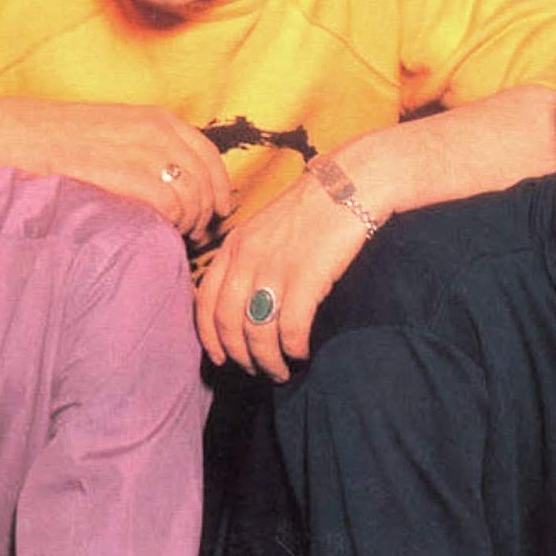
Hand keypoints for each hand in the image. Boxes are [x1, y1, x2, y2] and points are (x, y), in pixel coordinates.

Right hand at [0, 98, 231, 239]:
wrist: (28, 137)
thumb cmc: (67, 139)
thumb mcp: (119, 129)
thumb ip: (152, 147)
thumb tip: (179, 180)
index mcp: (159, 119)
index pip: (209, 155)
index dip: (220, 186)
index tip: (220, 208)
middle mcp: (160, 133)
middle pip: (205, 181)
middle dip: (207, 210)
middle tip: (197, 231)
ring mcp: (147, 154)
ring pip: (192, 198)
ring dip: (190, 222)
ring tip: (176, 234)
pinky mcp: (133, 177)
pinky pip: (171, 209)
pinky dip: (172, 225)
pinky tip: (159, 231)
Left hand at [196, 171, 368, 381]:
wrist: (350, 183)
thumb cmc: (311, 209)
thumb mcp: (264, 228)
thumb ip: (247, 259)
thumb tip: (242, 303)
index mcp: (233, 246)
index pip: (205, 302)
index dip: (210, 337)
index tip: (221, 359)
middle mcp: (246, 258)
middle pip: (227, 324)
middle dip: (239, 357)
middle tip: (257, 371)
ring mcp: (275, 267)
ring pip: (257, 332)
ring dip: (267, 360)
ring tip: (282, 371)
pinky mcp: (306, 276)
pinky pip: (289, 327)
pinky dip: (292, 348)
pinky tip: (301, 352)